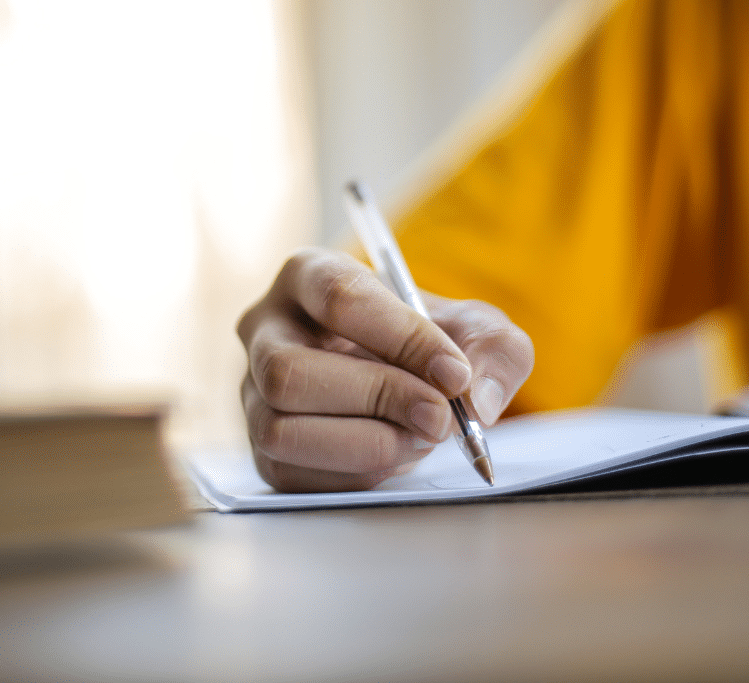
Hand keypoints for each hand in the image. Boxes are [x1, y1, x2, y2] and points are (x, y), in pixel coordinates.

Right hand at [237, 248, 533, 492]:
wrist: (410, 385)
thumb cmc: (432, 344)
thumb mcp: (479, 331)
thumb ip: (495, 351)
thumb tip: (477, 399)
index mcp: (310, 274)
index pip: (339, 297)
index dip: (401, 338)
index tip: (454, 373)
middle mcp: (265, 329)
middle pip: (290, 371)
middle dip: (376, 399)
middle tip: (439, 417)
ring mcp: (253, 392)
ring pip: (281, 429)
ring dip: (365, 444)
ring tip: (421, 437)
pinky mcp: (262, 449)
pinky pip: (291, 474)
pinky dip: (356, 473)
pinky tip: (395, 455)